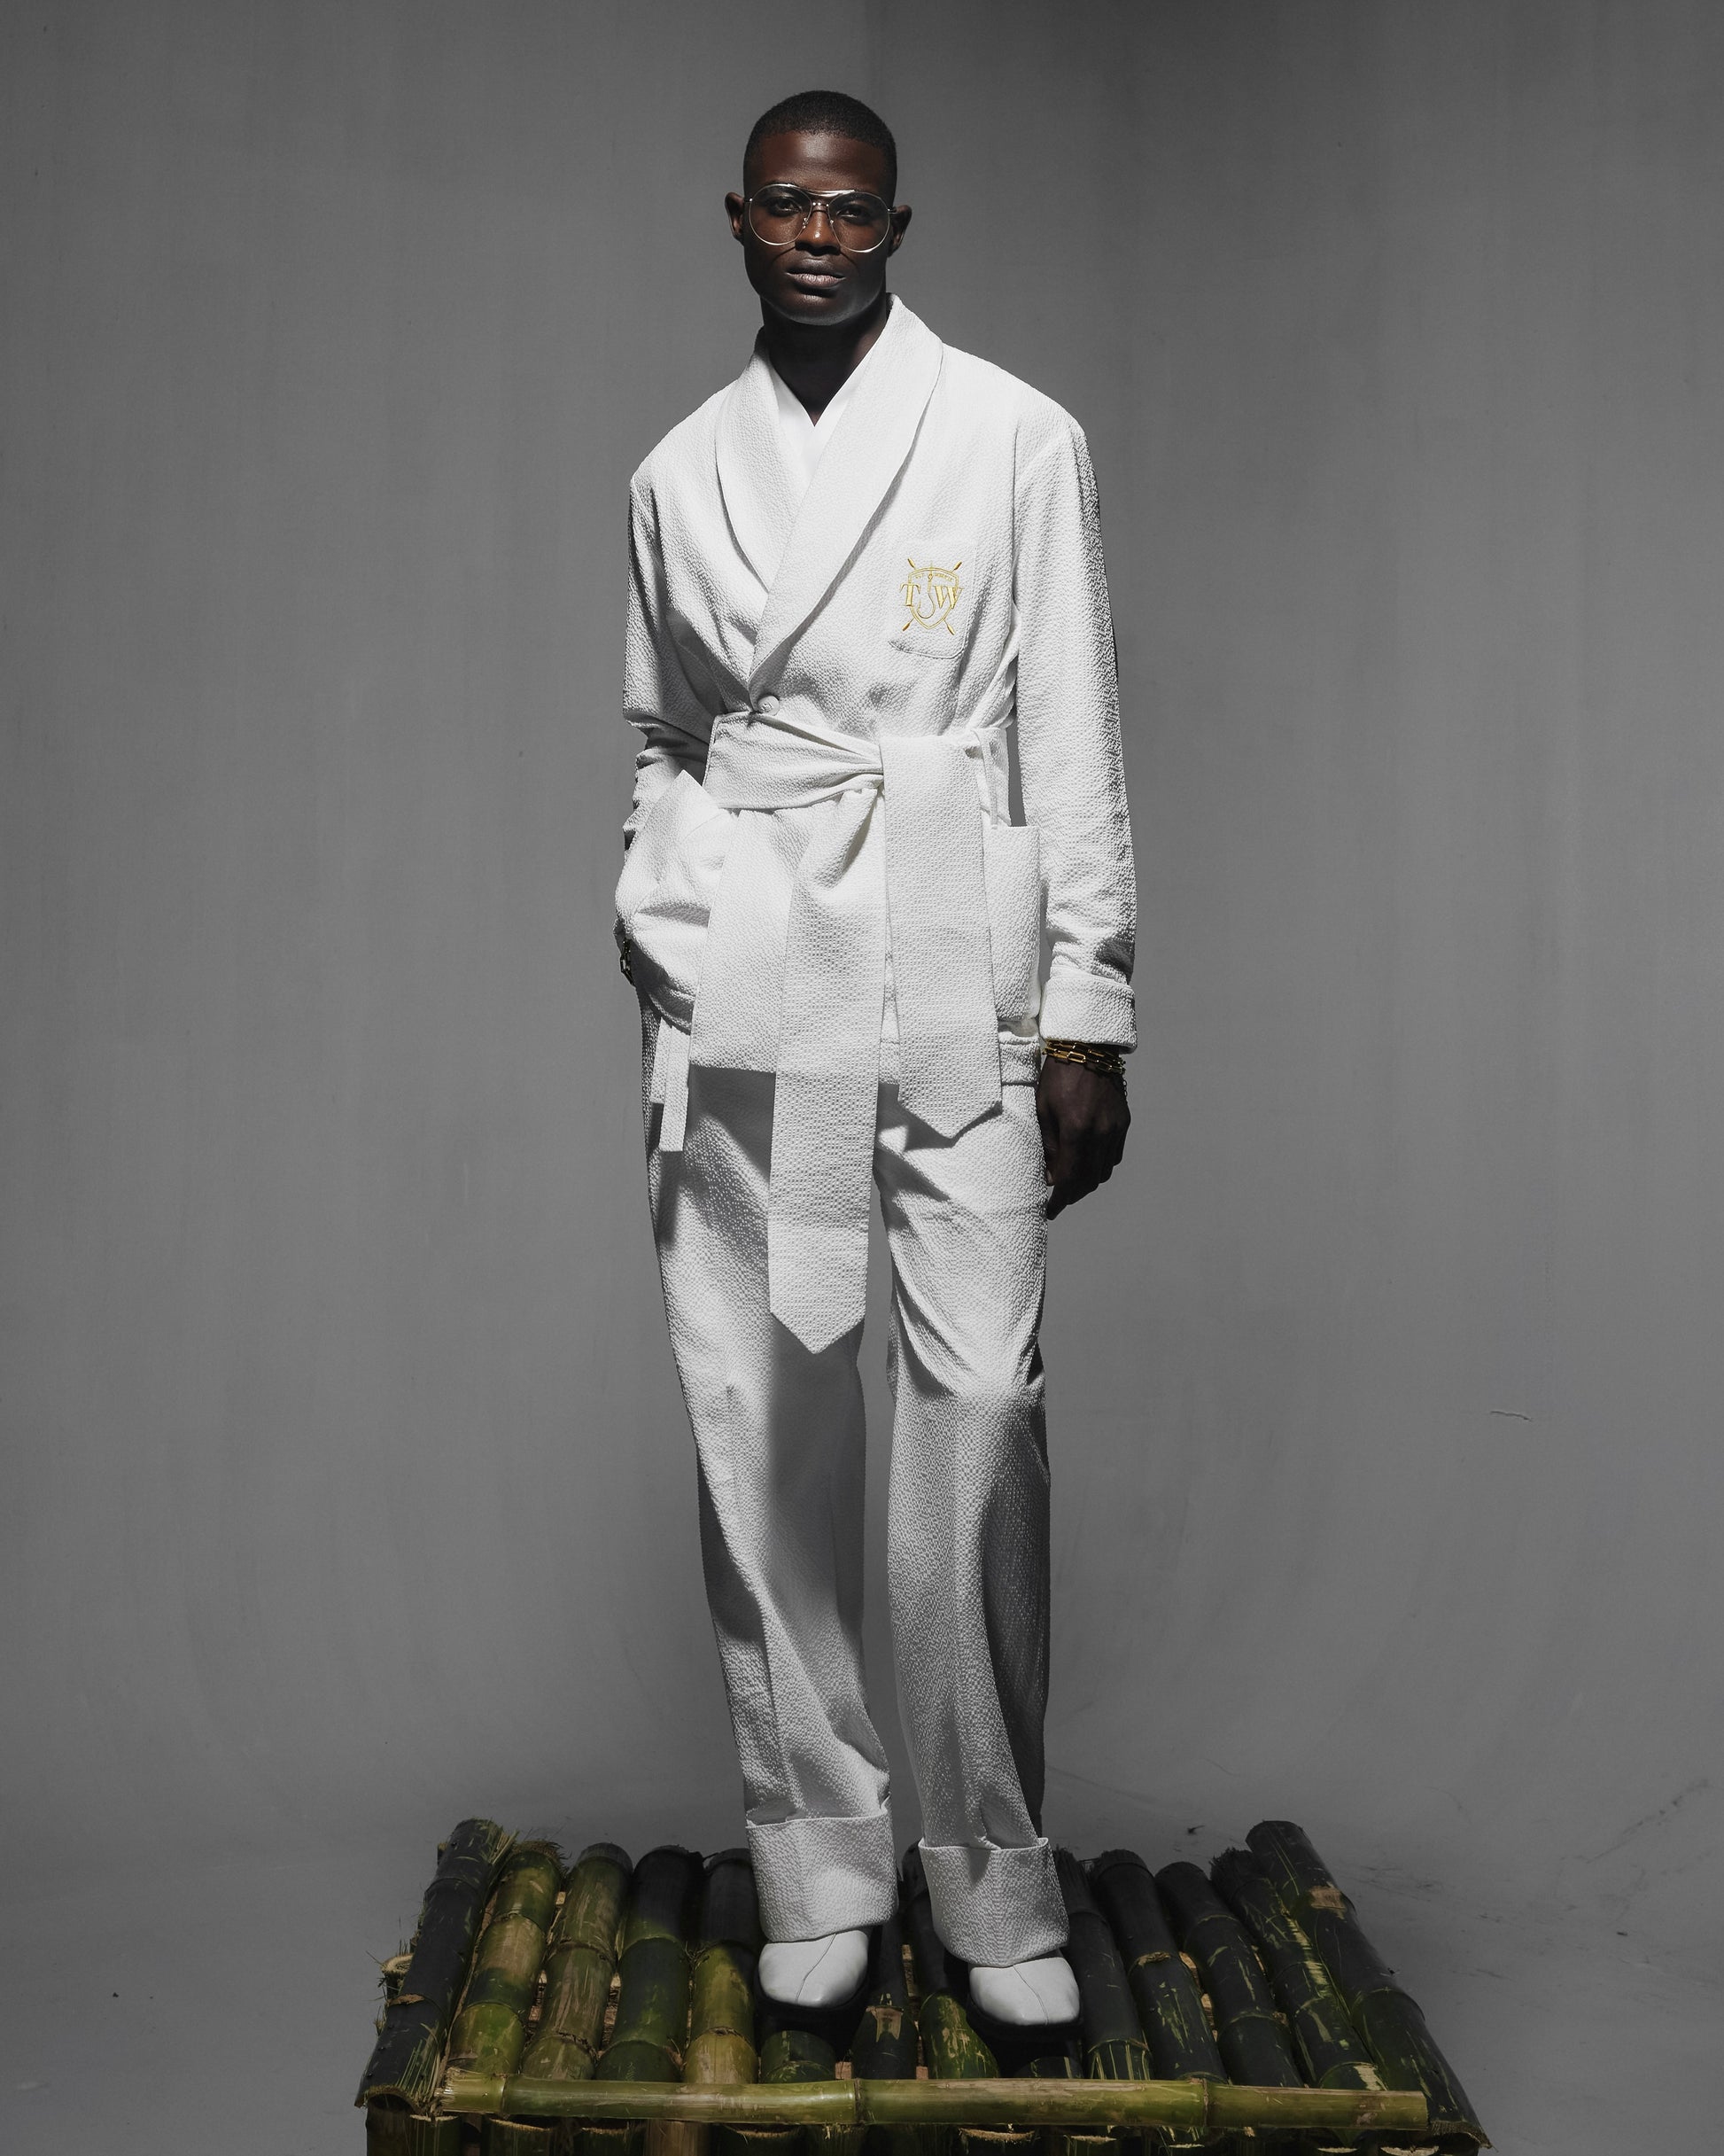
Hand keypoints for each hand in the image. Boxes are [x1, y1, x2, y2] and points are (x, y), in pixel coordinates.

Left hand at [1036, 1055, 1128, 1217]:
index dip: (1059, 1199)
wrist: (1088, 1048)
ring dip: (1088, 1182)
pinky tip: (1087, 1162)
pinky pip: (1114, 1155)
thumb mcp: (1043, 1110)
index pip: (1069, 1179)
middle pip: (1090, 1181)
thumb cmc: (1058, 1077)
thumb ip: (1048, 1146)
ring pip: (1104, 1171)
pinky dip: (1101, 1165)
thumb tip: (1051, 1177)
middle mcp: (1100, 1133)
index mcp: (1076, 1130)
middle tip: (1059, 1198)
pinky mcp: (1124, 1122)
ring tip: (1072, 1182)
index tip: (1050, 1210)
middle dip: (1073, 1194)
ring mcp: (1115, 1128)